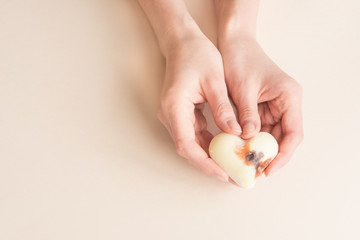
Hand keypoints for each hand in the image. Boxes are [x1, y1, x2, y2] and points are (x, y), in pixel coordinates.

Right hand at [157, 31, 240, 181]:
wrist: (183, 43)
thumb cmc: (197, 55)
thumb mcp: (214, 80)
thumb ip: (223, 108)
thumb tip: (234, 133)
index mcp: (175, 106)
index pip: (186, 144)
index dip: (204, 162)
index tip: (222, 173)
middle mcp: (169, 114)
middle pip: (187, 148)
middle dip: (209, 163)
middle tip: (232, 173)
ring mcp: (173, 115)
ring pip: (191, 143)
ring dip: (210, 154)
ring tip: (232, 162)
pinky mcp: (179, 113)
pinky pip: (193, 133)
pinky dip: (208, 142)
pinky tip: (225, 145)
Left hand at [219, 37, 302, 175]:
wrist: (235, 44)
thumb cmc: (241, 60)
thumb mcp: (243, 90)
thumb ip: (247, 115)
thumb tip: (249, 139)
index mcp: (289, 96)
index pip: (293, 133)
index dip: (282, 155)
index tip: (268, 169)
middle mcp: (287, 103)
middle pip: (284, 137)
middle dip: (270, 155)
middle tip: (255, 171)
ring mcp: (276, 105)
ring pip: (272, 135)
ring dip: (260, 149)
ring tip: (246, 164)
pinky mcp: (264, 106)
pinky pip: (262, 128)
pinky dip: (253, 139)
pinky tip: (242, 148)